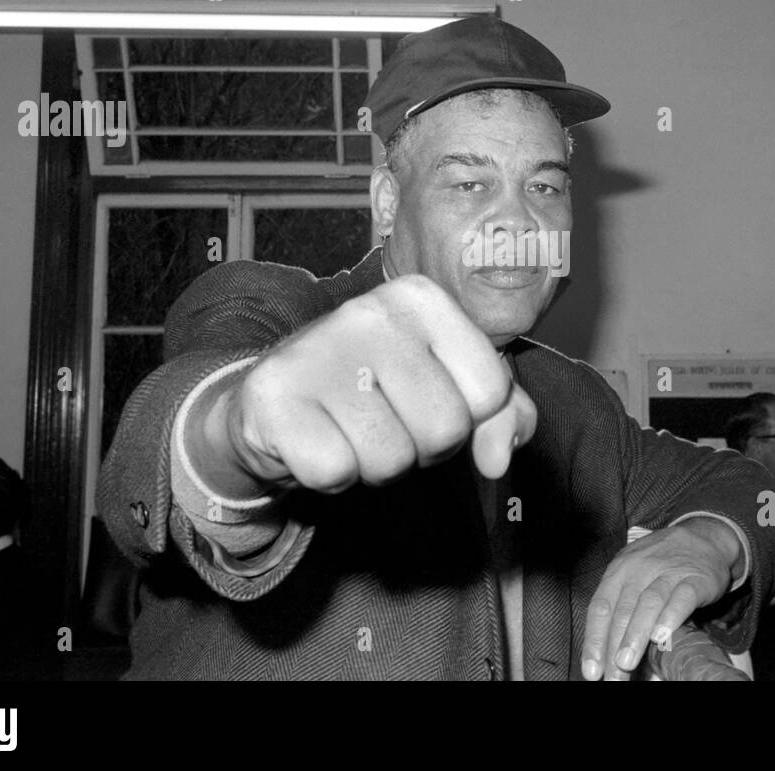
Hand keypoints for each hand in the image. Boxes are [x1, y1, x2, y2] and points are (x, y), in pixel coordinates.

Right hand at [205, 274, 537, 493]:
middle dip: (421, 448)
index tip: (426, 401)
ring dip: (375, 465)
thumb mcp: (444, 387)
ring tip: (349, 432)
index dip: (467, 417)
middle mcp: (371, 311)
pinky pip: (335, 470)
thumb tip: (499, 458)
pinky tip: (316, 440)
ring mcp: (319, 348)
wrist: (275, 403)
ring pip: (392, 457)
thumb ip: (498, 413)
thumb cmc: (372, 392)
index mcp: (422, 298)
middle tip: (384, 423)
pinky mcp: (275, 394)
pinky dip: (328, 475)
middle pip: (446, 428)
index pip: (491, 389)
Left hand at [580, 517, 742, 680]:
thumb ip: (622, 609)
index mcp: (619, 571)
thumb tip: (608, 654)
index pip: (600, 607)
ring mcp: (668, 572)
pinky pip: (681, 597)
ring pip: (648, 604)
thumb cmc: (660, 564)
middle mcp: (640, 570)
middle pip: (622, 611)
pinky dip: (670, 616)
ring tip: (627, 663)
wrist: (703, 537)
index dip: (594, 640)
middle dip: (613, 647)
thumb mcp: (634, 575)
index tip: (591, 669)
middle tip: (612, 676)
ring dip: (635, 635)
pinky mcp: (696, 578)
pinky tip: (661, 636)